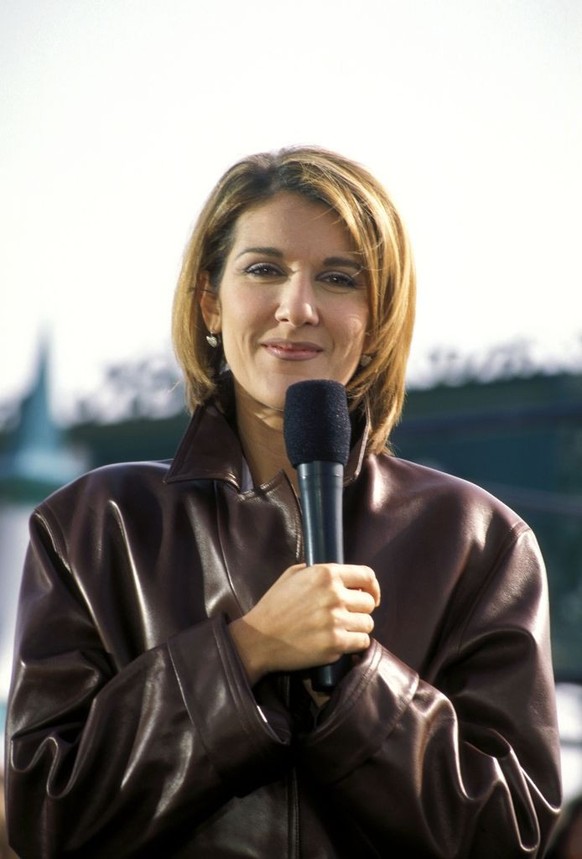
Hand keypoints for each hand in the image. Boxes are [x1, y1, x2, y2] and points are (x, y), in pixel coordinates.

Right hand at [229, 562, 379, 685]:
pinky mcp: (335, 644)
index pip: (367, 575)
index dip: (372, 587)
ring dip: (357, 627)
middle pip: (368, 603)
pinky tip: (340, 641)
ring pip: (368, 624)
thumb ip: (317, 571)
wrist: (259, 638)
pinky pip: (361, 642)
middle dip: (360, 609)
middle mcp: (334, 595)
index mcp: (326, 574)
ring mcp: (336, 621)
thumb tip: (341, 576)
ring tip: (341, 629)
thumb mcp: (292, 575)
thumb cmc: (274, 606)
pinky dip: (354, 643)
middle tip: (346, 615)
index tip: (371, 596)